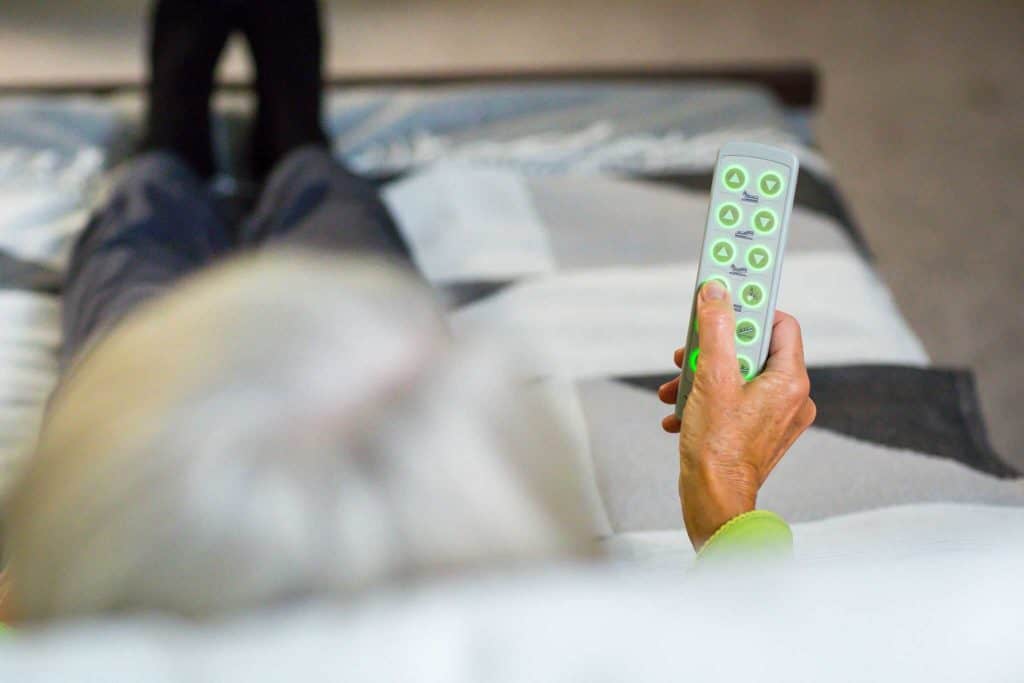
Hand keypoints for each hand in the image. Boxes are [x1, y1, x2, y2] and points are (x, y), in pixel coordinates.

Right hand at [657, 280, 814, 549]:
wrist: (713, 503)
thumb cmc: (718, 449)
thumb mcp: (712, 378)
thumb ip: (716, 329)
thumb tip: (717, 292)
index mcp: (790, 381)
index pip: (780, 324)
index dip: (750, 311)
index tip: (722, 305)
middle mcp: (790, 399)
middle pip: (752, 351)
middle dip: (713, 349)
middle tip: (688, 353)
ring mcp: (774, 419)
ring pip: (737, 377)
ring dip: (702, 377)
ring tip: (675, 389)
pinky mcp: (756, 435)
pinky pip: (732, 402)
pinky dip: (705, 401)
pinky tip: (679, 414)